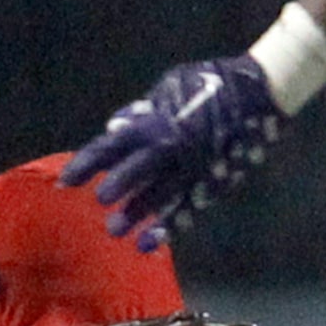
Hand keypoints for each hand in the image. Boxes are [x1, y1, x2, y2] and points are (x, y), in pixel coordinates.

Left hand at [58, 53, 284, 247]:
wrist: (259, 92)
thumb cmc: (209, 84)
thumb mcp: (170, 87)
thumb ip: (141, 112)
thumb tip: (114, 130)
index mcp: (155, 121)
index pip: (111, 146)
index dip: (86, 164)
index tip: (66, 181)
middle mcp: (171, 147)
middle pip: (135, 172)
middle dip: (116, 188)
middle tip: (99, 203)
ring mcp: (193, 166)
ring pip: (160, 196)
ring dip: (138, 214)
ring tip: (116, 231)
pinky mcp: (212, 181)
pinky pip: (188, 208)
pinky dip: (170, 225)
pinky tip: (152, 241)